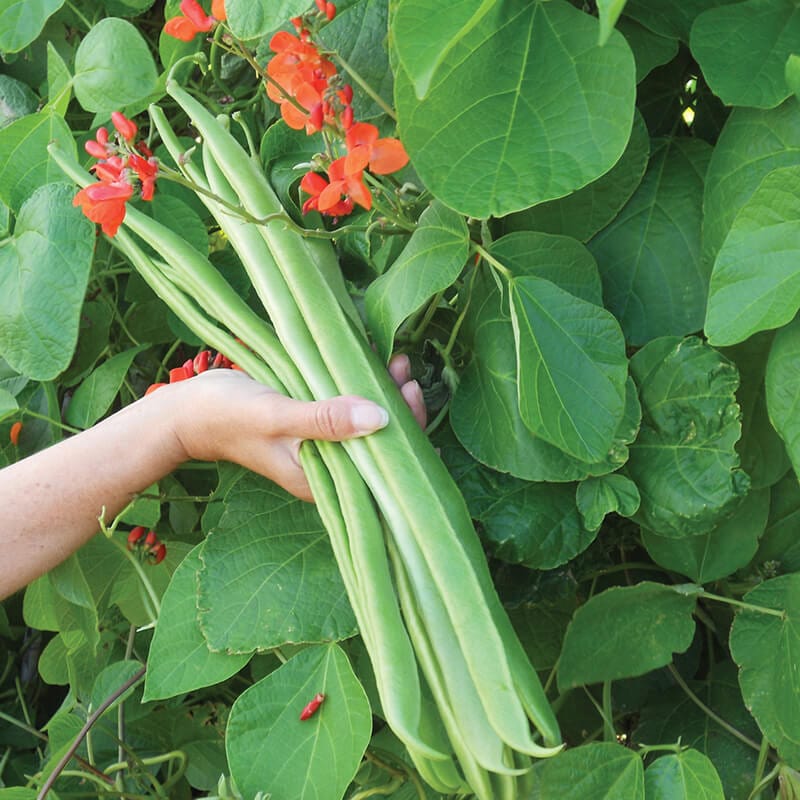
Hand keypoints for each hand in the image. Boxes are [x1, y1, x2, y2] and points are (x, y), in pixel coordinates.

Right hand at [170, 355, 424, 500]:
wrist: (188, 410)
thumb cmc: (227, 417)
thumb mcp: (278, 416)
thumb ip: (324, 419)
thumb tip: (378, 417)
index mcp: (322, 479)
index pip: (378, 467)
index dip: (403, 436)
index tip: (410, 396)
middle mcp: (328, 467)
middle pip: (378, 445)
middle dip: (399, 410)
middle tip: (404, 373)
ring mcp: (321, 445)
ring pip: (365, 424)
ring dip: (383, 395)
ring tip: (396, 363)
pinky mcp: (314, 423)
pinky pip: (347, 408)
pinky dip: (361, 388)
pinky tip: (372, 363)